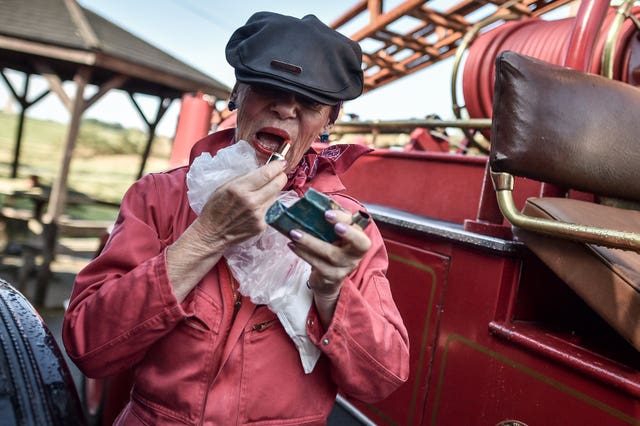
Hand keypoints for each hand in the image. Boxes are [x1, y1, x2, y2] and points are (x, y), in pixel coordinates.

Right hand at [195, 159, 287, 248]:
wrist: (212, 234)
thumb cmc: (215, 208)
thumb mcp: (224, 187)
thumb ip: (245, 179)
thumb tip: (263, 171)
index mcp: (239, 189)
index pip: (266, 174)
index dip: (277, 166)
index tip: (281, 163)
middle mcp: (251, 202)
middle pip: (277, 185)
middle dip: (281, 176)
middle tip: (280, 173)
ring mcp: (258, 215)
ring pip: (275, 197)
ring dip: (272, 192)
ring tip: (261, 193)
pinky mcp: (262, 225)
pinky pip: (270, 210)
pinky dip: (266, 205)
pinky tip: (255, 208)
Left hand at [287, 208, 370, 323]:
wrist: (328, 278)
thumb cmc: (332, 248)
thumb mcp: (335, 234)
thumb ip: (332, 219)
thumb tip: (315, 201)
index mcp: (359, 240)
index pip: (360, 227)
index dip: (347, 220)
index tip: (329, 213)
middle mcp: (355, 254)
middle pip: (359, 244)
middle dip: (347, 231)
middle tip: (327, 216)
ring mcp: (344, 267)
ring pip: (330, 254)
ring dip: (310, 241)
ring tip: (294, 232)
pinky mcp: (330, 277)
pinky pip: (316, 264)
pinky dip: (303, 253)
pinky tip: (292, 245)